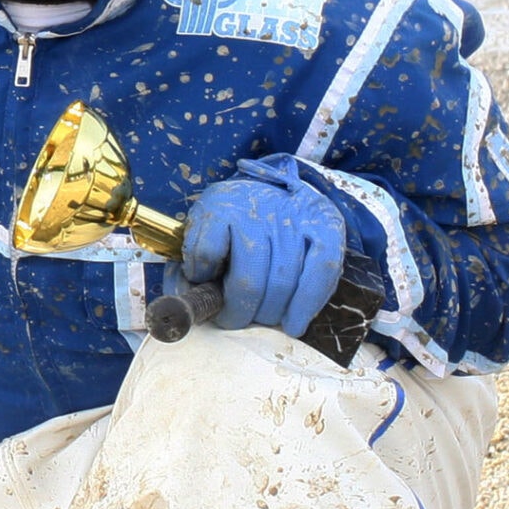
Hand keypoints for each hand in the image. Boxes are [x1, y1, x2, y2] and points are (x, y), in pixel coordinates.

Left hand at [181, 160, 348, 338]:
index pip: (206, 251)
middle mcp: (258, 213)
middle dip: (239, 310)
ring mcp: (294, 221)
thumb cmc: (234, 214)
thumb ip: (191, 255)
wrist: (276, 186)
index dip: (201, 279)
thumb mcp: (203, 224)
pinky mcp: (326, 229)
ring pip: (283, 281)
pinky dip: (306, 304)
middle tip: (233, 320)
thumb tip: (182, 293)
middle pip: (248, 278)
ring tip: (262, 320)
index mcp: (220, 207)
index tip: (202, 289)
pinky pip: (321, 273)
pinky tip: (294, 323)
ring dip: (270, 313)